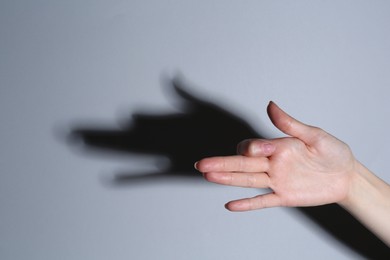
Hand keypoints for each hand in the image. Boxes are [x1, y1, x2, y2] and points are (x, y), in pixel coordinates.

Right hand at [195, 102, 357, 210]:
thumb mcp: (315, 135)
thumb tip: (270, 105)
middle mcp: (273, 164)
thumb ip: (290, 124)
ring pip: (247, 180)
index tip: (258, 150)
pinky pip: (263, 201)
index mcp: (279, 147)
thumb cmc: (333, 152)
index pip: (254, 147)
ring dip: (227, 179)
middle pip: (242, 164)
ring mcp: (277, 181)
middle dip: (221, 163)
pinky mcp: (285, 197)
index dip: (252, 148)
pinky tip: (231, 205)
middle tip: (201, 164)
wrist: (347, 176)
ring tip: (207, 176)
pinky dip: (247, 204)